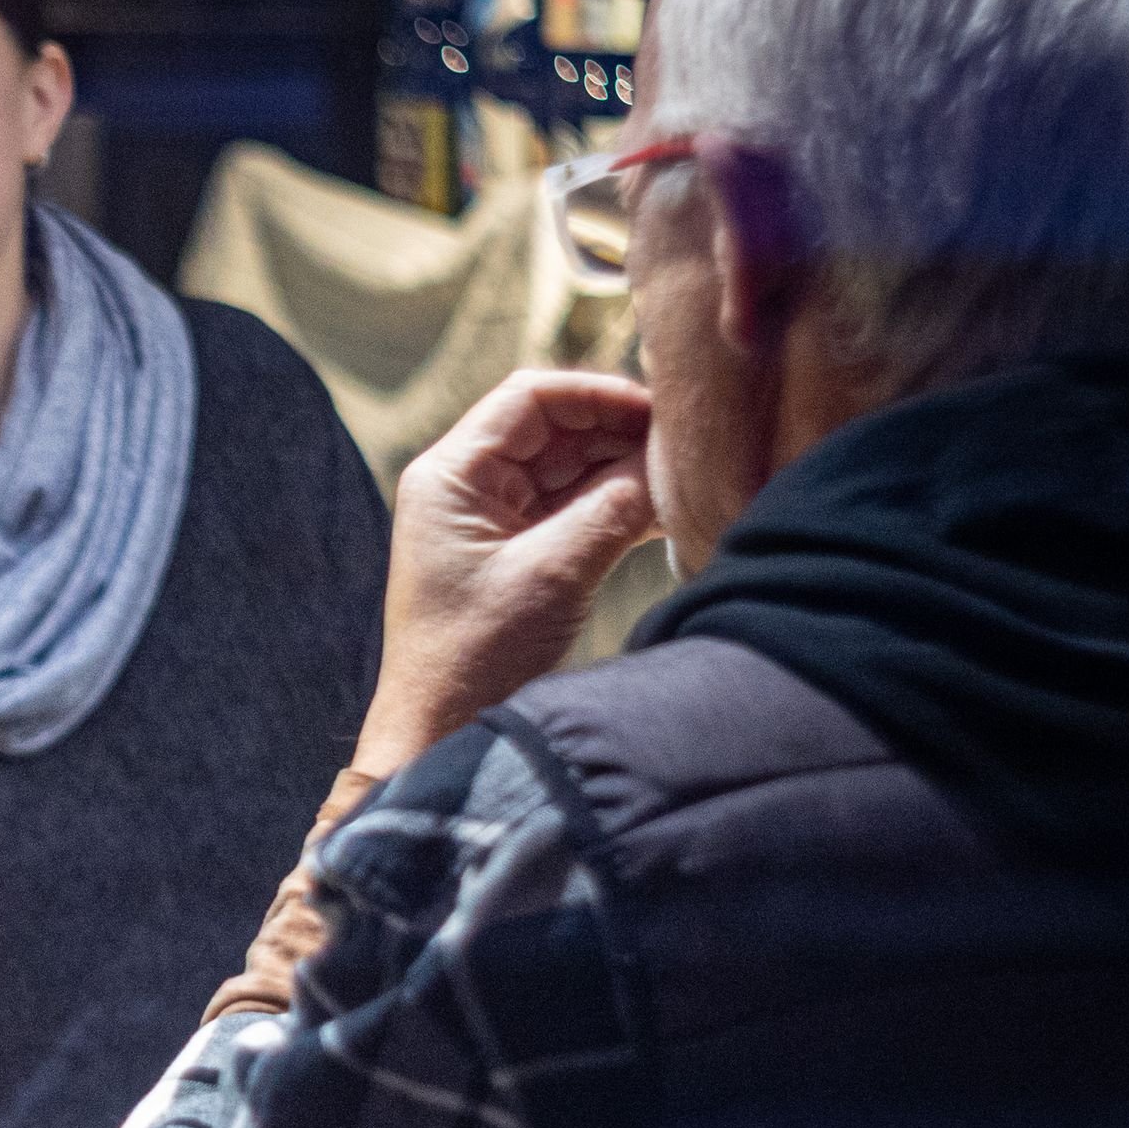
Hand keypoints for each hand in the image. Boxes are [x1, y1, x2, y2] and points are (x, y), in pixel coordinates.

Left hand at [354, 369, 657, 778]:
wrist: (441, 732)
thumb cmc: (475, 656)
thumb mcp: (552, 573)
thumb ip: (613, 507)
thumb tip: (671, 459)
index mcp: (452, 475)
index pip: (531, 398)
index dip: (599, 395)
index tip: (660, 411)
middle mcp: (467, 486)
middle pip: (556, 428)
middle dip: (621, 432)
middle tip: (687, 447)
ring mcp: (493, 520)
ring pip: (572, 468)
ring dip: (626, 469)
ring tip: (684, 478)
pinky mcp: (518, 554)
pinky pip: (574, 509)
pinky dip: (618, 505)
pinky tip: (666, 510)